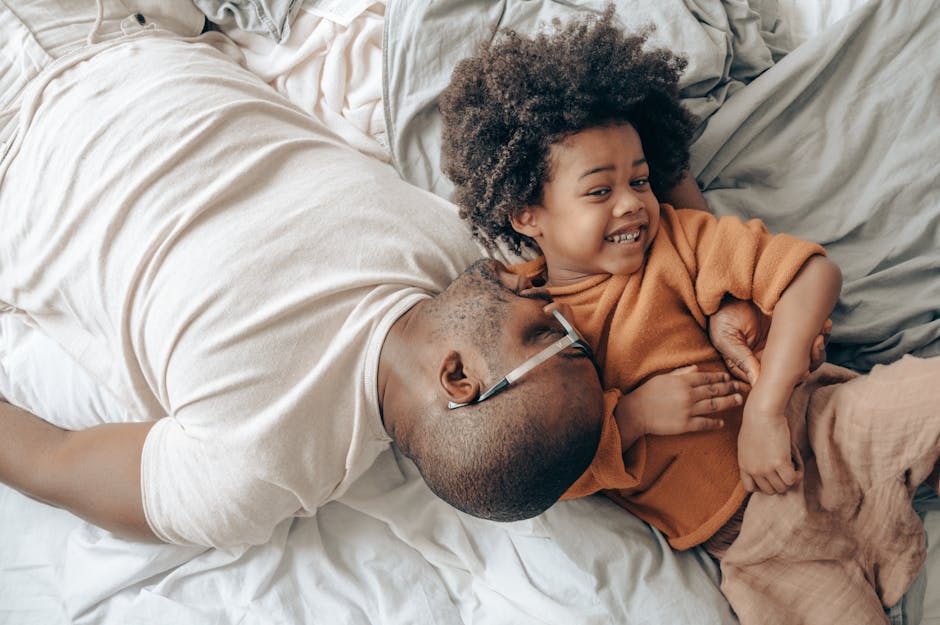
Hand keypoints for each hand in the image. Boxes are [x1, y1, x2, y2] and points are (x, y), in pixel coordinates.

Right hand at [615, 366, 742, 441]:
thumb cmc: (647, 393)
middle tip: (740, 387)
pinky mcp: (685, 425)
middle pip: (714, 390)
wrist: (636, 412)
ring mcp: (688, 410)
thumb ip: (681, 372)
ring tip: (737, 400)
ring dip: (728, 402)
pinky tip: (722, 422)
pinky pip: (704, 423)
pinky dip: (714, 422)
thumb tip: (696, 368)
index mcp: (682, 381)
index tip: (729, 378)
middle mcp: (688, 395)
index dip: (720, 378)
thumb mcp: (663, 377)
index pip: (707, 378)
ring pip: (714, 405)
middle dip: (729, 388)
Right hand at [709, 298, 832, 383]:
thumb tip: (757, 383)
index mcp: (753, 367)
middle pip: (796, 373)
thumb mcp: (726, 338)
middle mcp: (770, 359)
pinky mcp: (794, 331)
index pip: (774, 382)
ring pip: (808, 358)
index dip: (791, 379)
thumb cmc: (724, 315)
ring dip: (819, 347)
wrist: (733, 288)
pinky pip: (812, 338)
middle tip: (815, 344)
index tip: (802, 371)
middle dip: (811, 361)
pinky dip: (822, 333)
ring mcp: (783, 346)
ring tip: (822, 330)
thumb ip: (741, 360)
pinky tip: (824, 323)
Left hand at [737, 407, 802, 494]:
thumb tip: (763, 464)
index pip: (750, 488)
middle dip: (779, 482)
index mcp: (743, 465)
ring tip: (792, 464)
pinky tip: (797, 465)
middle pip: (769, 490)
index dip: (762, 485)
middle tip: (785, 469)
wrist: (761, 414)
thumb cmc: (755, 423)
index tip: (771, 477)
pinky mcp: (779, 463)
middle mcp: (753, 470)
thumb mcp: (746, 445)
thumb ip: (752, 458)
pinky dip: (797, 475)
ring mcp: (766, 468)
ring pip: (782, 487)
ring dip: (789, 478)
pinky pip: (791, 480)